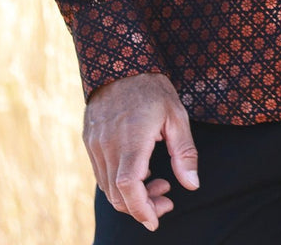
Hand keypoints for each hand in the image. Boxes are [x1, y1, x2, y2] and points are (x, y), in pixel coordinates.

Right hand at [83, 72, 199, 230]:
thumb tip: (192, 185)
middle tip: (166, 198)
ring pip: (107, 187)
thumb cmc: (152, 88)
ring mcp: (95, 143)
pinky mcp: (89, 140)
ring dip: (130, 196)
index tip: (155, 219)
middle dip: (142, 206)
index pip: (128, 186)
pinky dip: (118, 182)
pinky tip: (140, 170)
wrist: (120, 61)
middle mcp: (107, 144)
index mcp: (131, 138)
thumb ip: (184, 152)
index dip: (141, 209)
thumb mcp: (176, 115)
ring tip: (157, 181)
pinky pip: (101, 173)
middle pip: (117, 194)